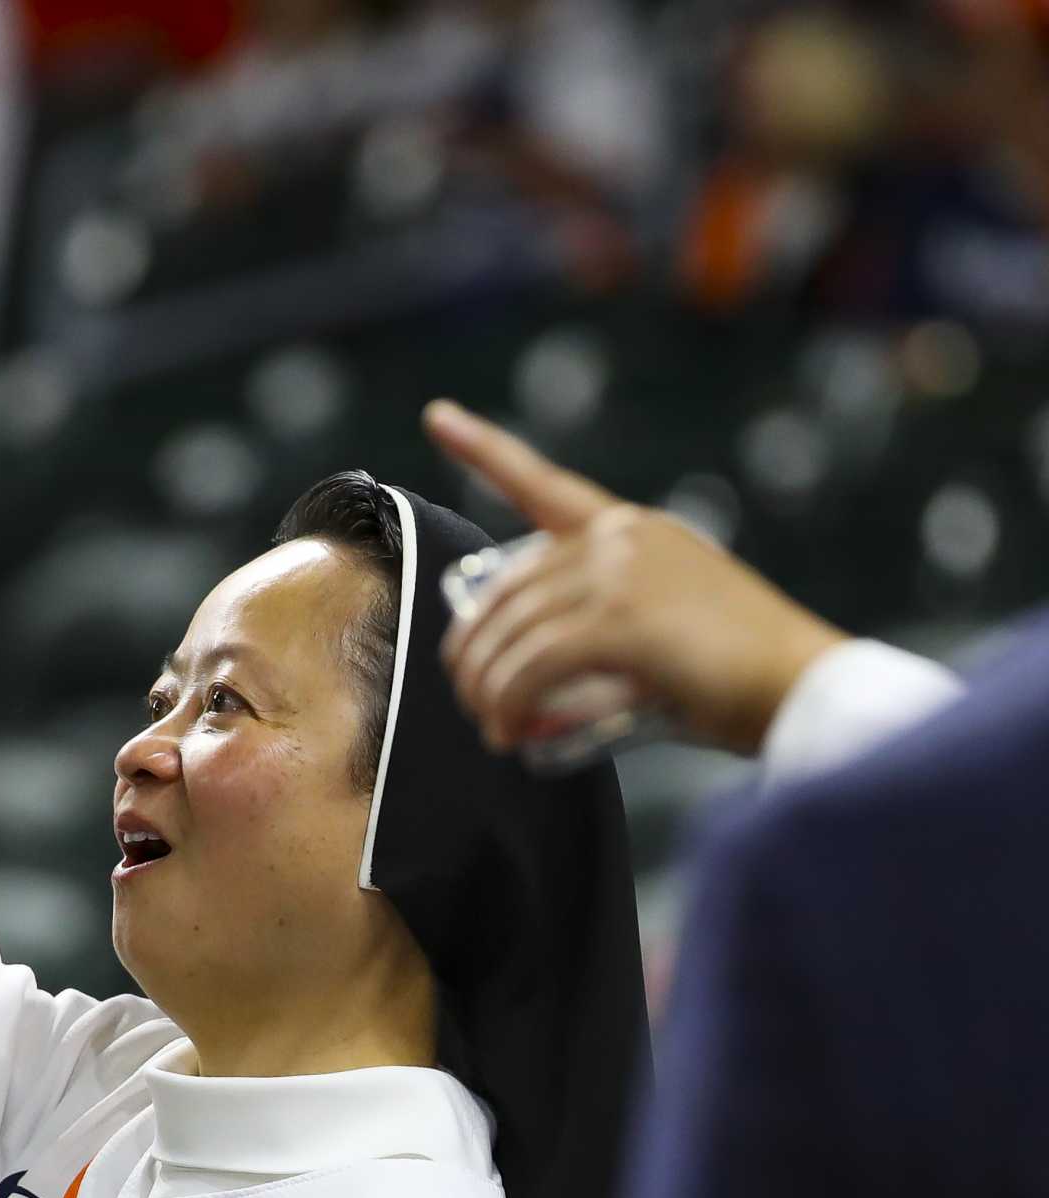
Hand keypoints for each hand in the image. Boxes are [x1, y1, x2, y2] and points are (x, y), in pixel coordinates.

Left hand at [424, 400, 848, 754]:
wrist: (808, 688)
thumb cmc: (744, 675)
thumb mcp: (669, 621)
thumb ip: (608, 618)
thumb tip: (537, 671)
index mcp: (629, 528)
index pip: (540, 482)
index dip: (481, 448)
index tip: (438, 415)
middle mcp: (618, 538)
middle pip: (504, 592)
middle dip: (473, 651)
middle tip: (476, 701)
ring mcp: (617, 575)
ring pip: (509, 635)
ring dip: (486, 690)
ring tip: (494, 728)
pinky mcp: (619, 623)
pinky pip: (529, 667)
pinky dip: (508, 704)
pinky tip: (509, 733)